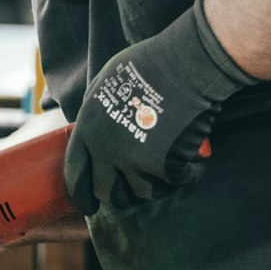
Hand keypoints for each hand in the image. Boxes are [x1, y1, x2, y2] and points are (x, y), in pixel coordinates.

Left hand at [63, 0, 254, 214]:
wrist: (183, 63)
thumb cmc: (148, 64)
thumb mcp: (106, 84)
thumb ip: (98, 114)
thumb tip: (97, 133)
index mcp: (87, 128)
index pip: (74, 173)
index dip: (81, 195)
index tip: (91, 206)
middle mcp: (105, 148)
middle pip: (108, 192)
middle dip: (123, 198)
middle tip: (135, 196)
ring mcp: (133, 159)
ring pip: (144, 193)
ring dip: (159, 187)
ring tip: (169, 173)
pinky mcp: (164, 164)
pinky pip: (178, 182)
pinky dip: (190, 176)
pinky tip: (196, 167)